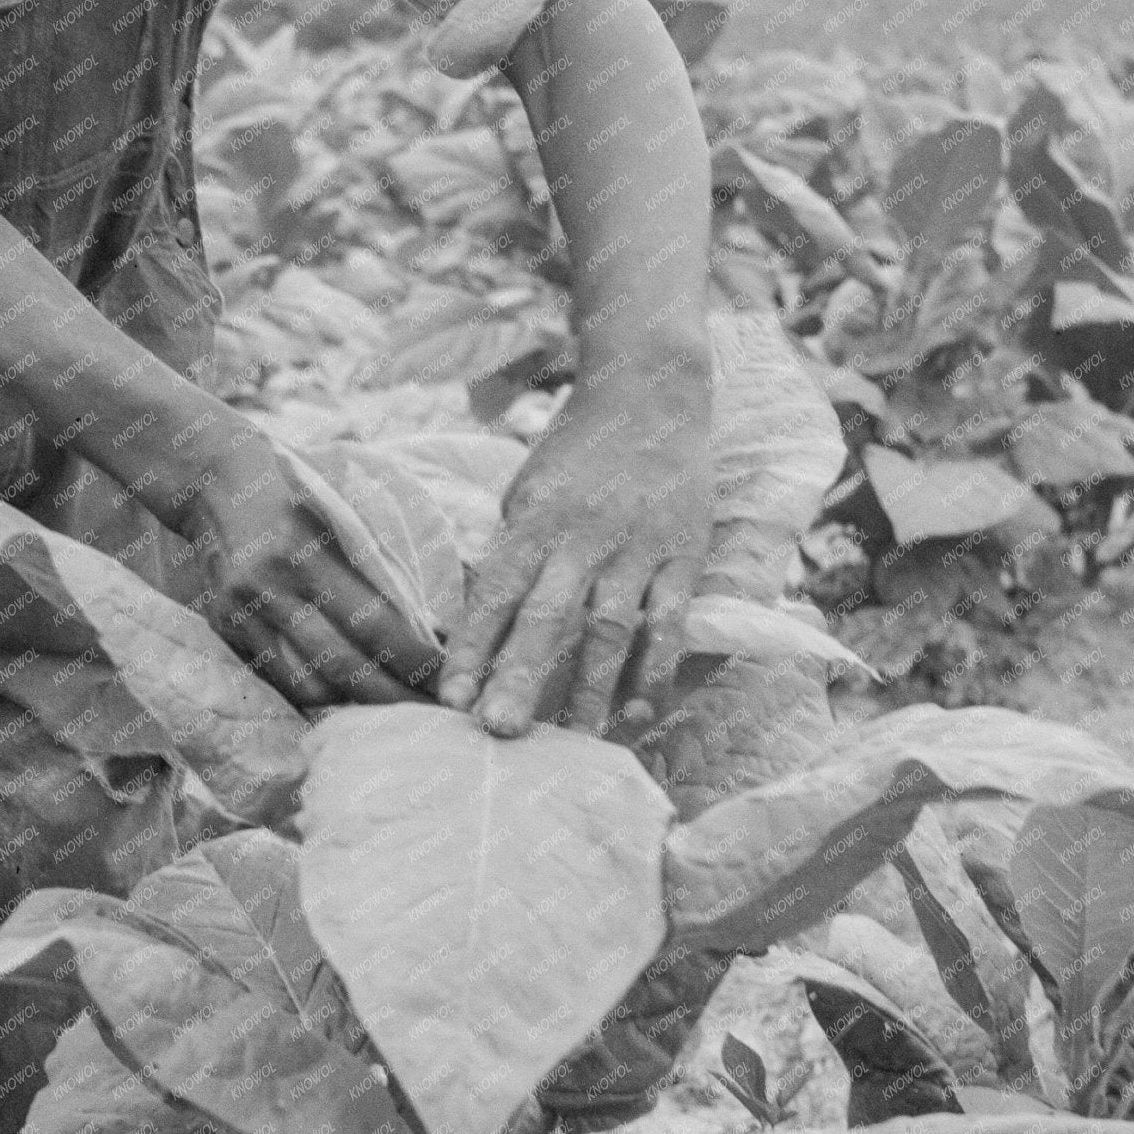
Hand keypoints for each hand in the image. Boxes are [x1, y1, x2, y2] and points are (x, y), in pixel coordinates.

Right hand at [182, 434, 442, 710]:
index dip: (415, 660)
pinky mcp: (223, 627)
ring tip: (392, 709)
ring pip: (307, 683)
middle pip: (342, 664)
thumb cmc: (297, 496)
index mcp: (308, 550)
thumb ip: (381, 576)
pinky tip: (345, 696)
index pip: (374, 622)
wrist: (213, 479)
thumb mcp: (342, 521)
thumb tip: (431, 634)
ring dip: (355, 703)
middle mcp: (271, 584)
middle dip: (393, 696)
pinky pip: (277, 678)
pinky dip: (315, 692)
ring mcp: (242, 610)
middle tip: (432, 714)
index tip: (449, 681)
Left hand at [440, 363, 714, 737]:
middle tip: (500, 732)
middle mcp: (581, 537)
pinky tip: (640, 711)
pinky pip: (669, 620)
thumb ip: (513, 551)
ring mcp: (636, 547)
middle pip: (547, 616)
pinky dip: (655, 668)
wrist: (651, 392)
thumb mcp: (528, 490)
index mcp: (534, 520)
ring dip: (590, 688)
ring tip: (574, 742)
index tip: (450, 699)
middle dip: (521, 676)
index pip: (495, 593)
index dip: (473, 648)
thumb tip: (484, 621)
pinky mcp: (683, 553)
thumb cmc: (577, 452)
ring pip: (609, 627)